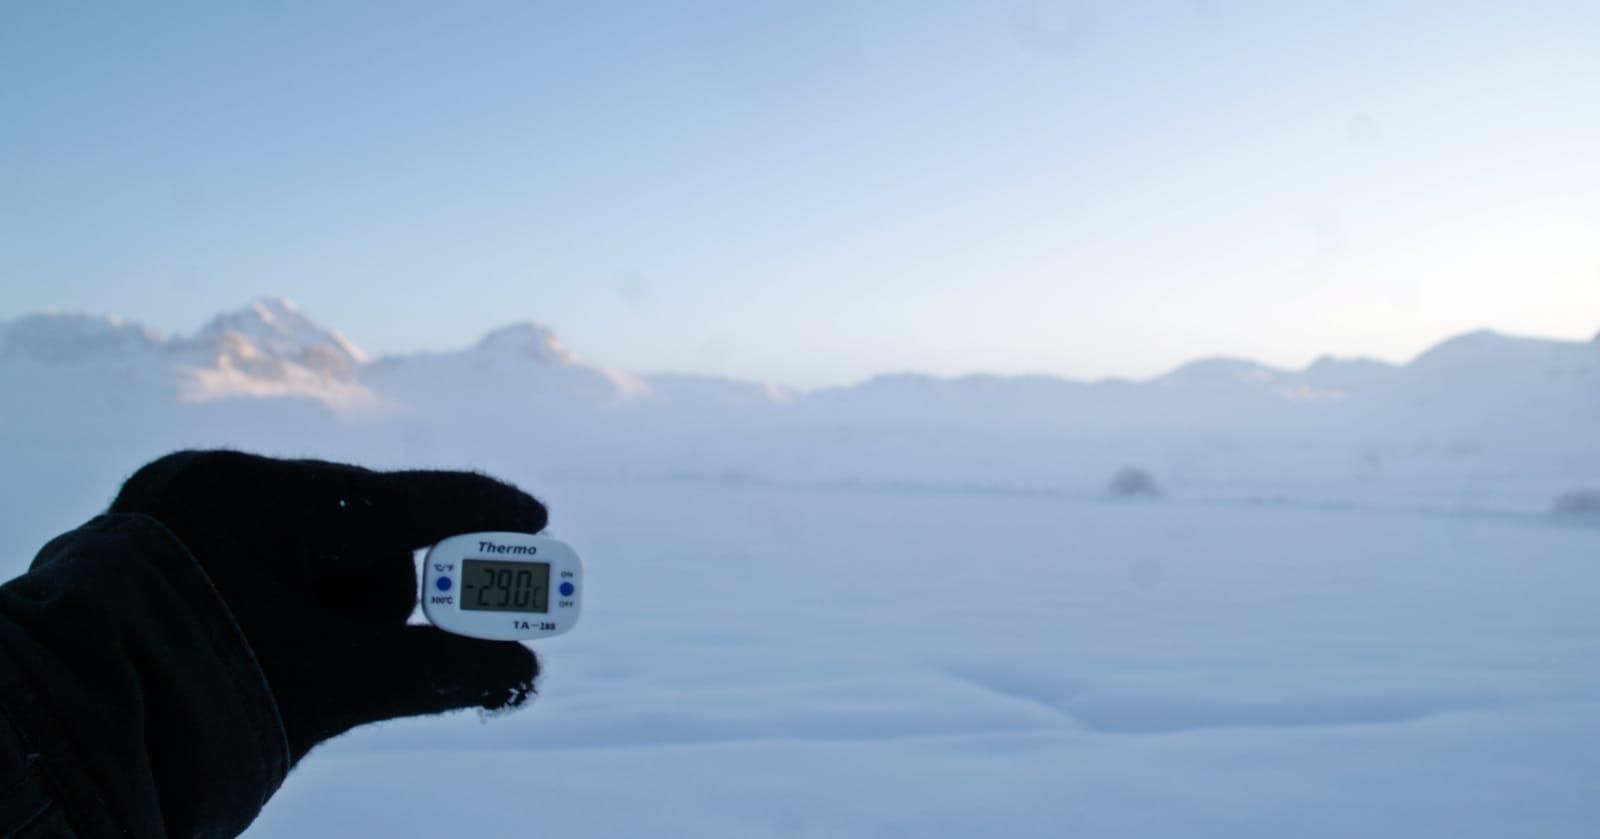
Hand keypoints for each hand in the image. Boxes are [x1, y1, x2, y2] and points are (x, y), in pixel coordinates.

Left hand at [109, 450, 548, 763]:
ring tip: (305, 671)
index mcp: (249, 499)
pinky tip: (282, 653)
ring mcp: (180, 512)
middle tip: (422, 640)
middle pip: (356, 528)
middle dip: (391, 593)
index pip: (392, 500)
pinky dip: (298, 606)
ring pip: (314, 547)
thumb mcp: (328, 686)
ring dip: (339, 609)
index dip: (474, 512)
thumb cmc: (192, 707)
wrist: (57, 752)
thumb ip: (436, 669)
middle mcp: (211, 487)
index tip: (535, 517)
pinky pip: (268, 559)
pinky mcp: (163, 543)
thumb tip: (525, 670)